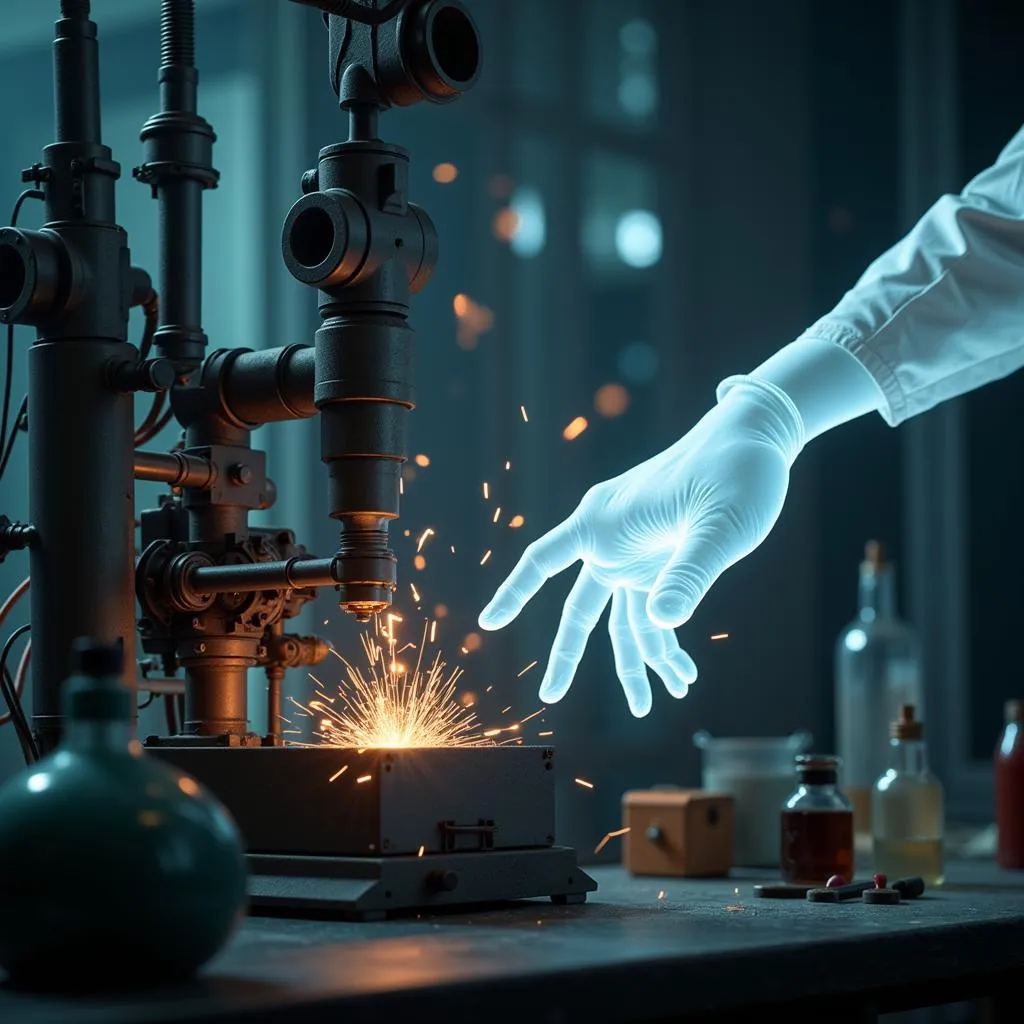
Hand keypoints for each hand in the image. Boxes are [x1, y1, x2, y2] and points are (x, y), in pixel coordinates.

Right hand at [478, 381, 803, 715]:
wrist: (755, 440)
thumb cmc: (735, 470)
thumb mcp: (720, 525)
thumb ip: (690, 573)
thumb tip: (663, 622)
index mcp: (606, 522)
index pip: (544, 560)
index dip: (515, 591)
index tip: (490, 623)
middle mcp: (613, 540)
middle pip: (580, 609)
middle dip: (568, 656)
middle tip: (551, 698)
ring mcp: (638, 554)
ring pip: (624, 621)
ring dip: (638, 662)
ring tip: (653, 706)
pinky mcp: (664, 562)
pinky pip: (654, 612)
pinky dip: (667, 643)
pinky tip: (685, 676)